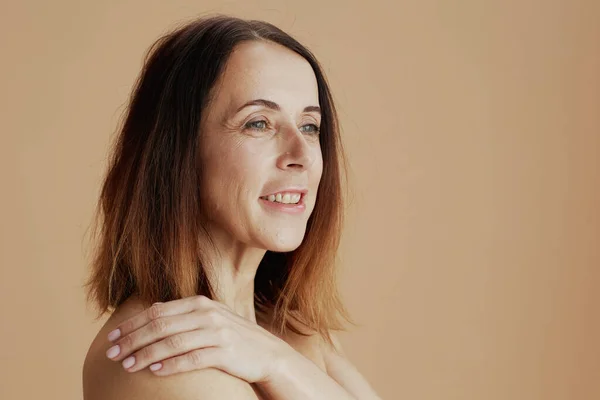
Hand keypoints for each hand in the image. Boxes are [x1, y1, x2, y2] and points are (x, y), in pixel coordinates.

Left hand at [104, 295, 291, 381]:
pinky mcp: (225, 351)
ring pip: (172, 342)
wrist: (267, 354)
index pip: (157, 311)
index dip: (132, 324)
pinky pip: (192, 358)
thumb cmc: (232, 339)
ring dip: (146, 354)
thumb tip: (148, 321)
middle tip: (111, 354)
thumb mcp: (209, 320)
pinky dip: (171, 364)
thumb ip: (183, 318)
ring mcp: (217, 332)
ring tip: (127, 366)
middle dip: (132, 339)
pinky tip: (155, 371)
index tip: (112, 336)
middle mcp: (207, 313)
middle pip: (160, 325)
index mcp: (199, 303)